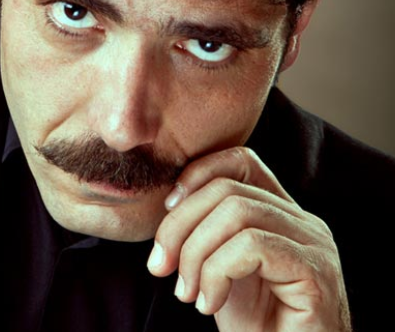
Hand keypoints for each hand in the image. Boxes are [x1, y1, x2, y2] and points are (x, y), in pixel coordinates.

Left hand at [146, 147, 350, 331]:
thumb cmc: (255, 324)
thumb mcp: (218, 266)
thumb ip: (204, 232)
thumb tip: (167, 203)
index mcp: (280, 213)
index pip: (239, 161)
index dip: (196, 174)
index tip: (167, 210)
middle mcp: (303, 221)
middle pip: (226, 190)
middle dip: (179, 226)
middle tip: (161, 267)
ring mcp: (314, 245)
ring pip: (236, 213)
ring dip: (195, 254)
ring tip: (187, 293)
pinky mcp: (315, 272)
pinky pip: (252, 246)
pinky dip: (216, 274)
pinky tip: (210, 304)